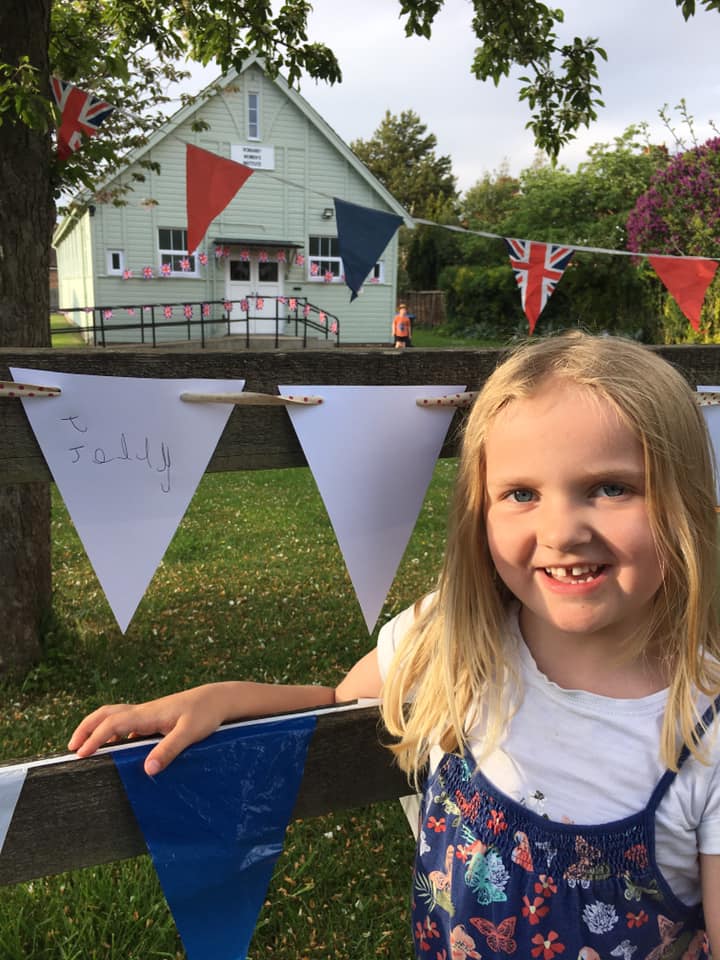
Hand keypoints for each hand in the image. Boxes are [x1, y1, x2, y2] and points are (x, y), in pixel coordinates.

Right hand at [68, 684, 228, 775]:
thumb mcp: (189, 733)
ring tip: (85, 745)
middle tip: (72, 747)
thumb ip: (168, 750)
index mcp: (147, 714)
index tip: (81, 753)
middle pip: (106, 714)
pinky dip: (111, 730)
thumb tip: (147, 769)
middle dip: (86, 728)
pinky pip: (125, 721)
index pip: (113, 723)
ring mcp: (147, 714)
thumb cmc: (204, 714)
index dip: (95, 737)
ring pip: (114, 715)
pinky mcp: (153, 718)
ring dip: (96, 727)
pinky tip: (114, 746)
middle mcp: (143, 711)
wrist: (217, 699)